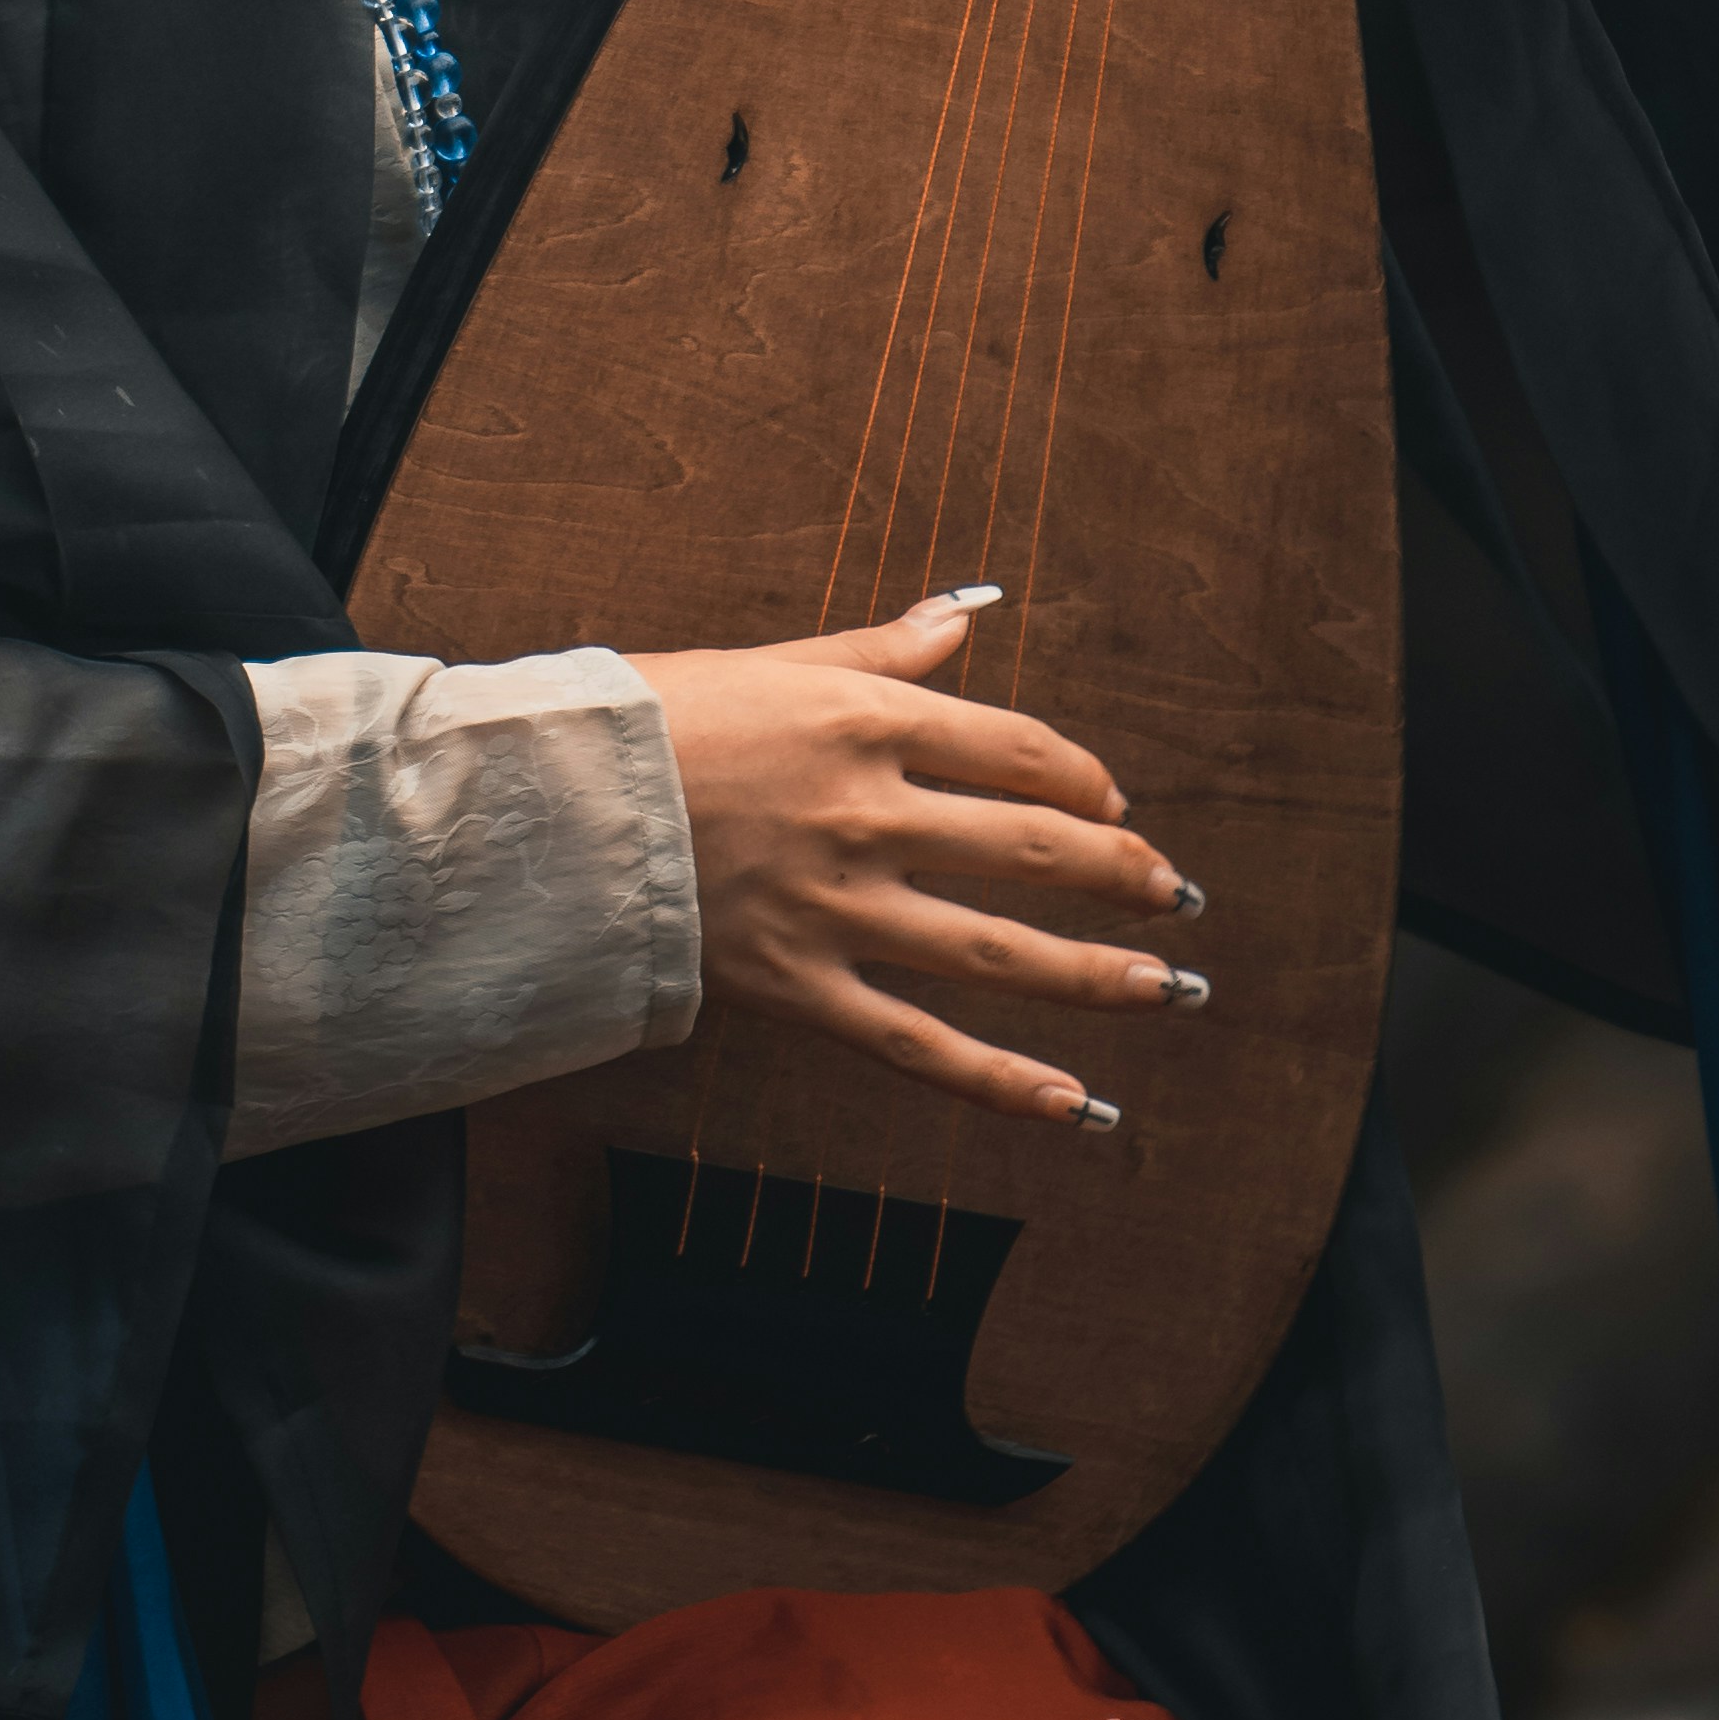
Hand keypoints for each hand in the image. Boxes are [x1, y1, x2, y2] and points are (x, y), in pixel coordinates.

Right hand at [629, 594, 1200, 1126]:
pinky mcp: (795, 987)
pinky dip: (999, 1080)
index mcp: (864, 720)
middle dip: (1119, 873)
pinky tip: (1074, 1105)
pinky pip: (916, 1045)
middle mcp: (866, 814)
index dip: (1081, 777)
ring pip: (994, 949)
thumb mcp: (771, 662)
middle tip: (1176, 893)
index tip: (1114, 802)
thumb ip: (878, 648)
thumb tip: (965, 614)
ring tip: (1170, 989)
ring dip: (1095, 973)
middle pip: (1028, 846)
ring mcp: (835, 908)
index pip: (1013, 747)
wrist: (541, 808)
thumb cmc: (650, 719)